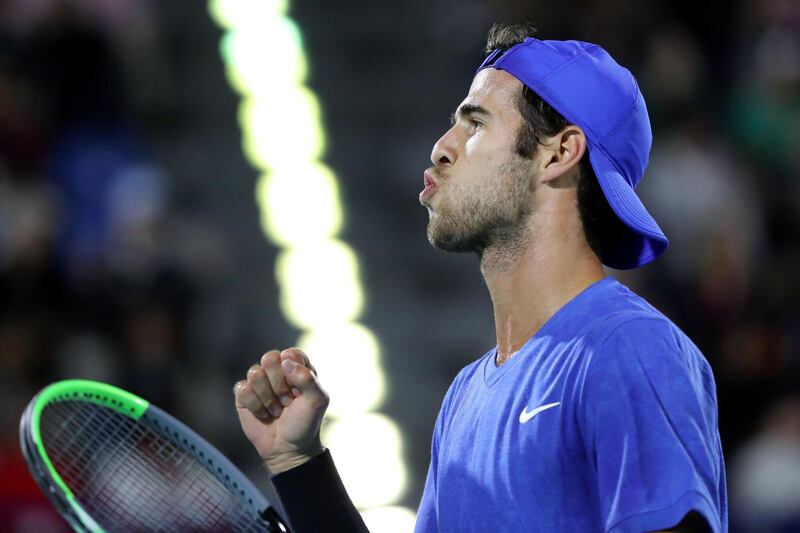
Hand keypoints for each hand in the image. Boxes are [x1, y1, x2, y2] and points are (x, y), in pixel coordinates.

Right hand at [234, 348, 328, 473]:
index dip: (293, 373)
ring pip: (254, 374)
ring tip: (276, 409)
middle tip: (287, 401)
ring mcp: (259, 381)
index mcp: (297, 366)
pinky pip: (242, 389)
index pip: (290, 353)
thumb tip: (285, 361)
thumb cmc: (305, 423)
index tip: (298, 391)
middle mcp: (278, 370)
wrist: (288, 449)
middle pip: (269, 358)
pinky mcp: (244, 394)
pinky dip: (255, 406)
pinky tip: (264, 414)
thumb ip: (308, 378)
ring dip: (268, 398)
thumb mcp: (317, 400)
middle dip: (279, 385)